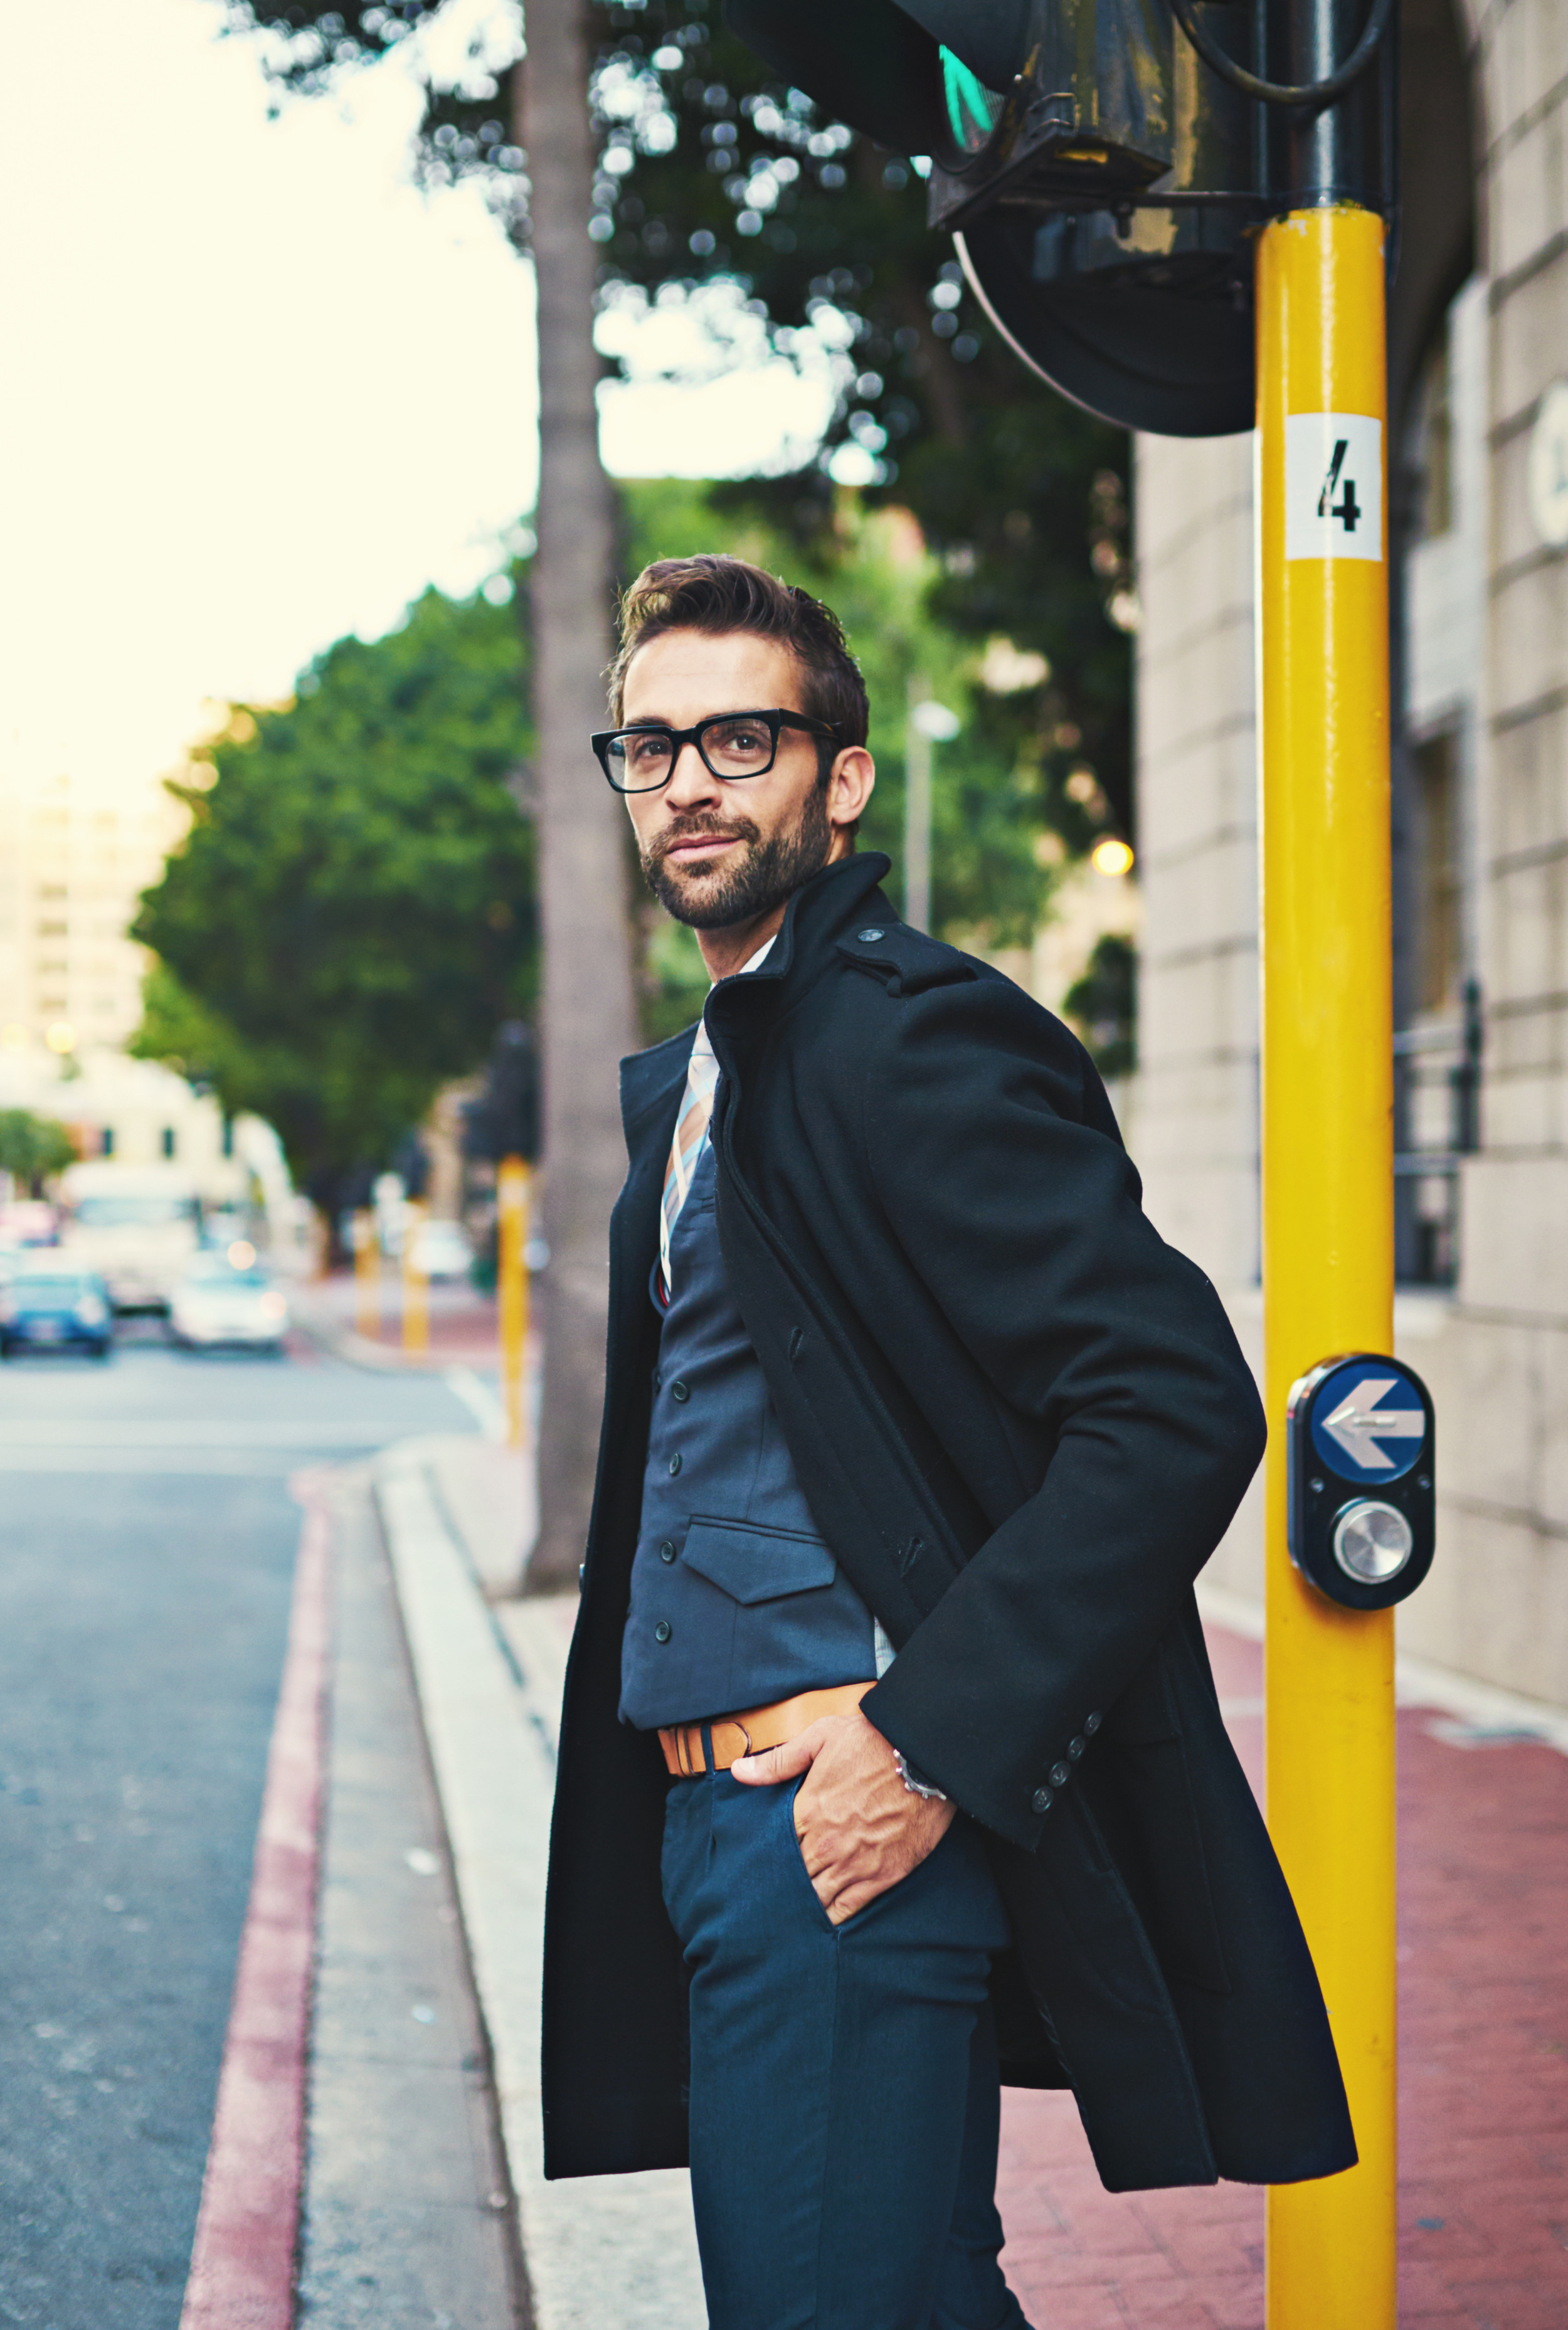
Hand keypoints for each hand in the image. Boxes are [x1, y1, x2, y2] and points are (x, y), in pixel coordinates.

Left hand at [732, 1710, 955, 1925]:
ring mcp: (855, 1863)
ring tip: (791, 1914)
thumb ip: (778, 1761)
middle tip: (769, 1897)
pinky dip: (832, 1916)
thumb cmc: (872, 1741)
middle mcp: (827, 1843)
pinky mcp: (882, 1875)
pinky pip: (848, 1907)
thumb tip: (739, 1771)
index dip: (766, 1858)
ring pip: (817, 1897)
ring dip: (804, 1904)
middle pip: (794, 1877)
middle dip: (782, 1885)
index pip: (776, 1849)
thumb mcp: (820, 1738)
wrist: (924, 1754)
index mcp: (808, 1811)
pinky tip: (822, 1920)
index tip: (756, 1866)